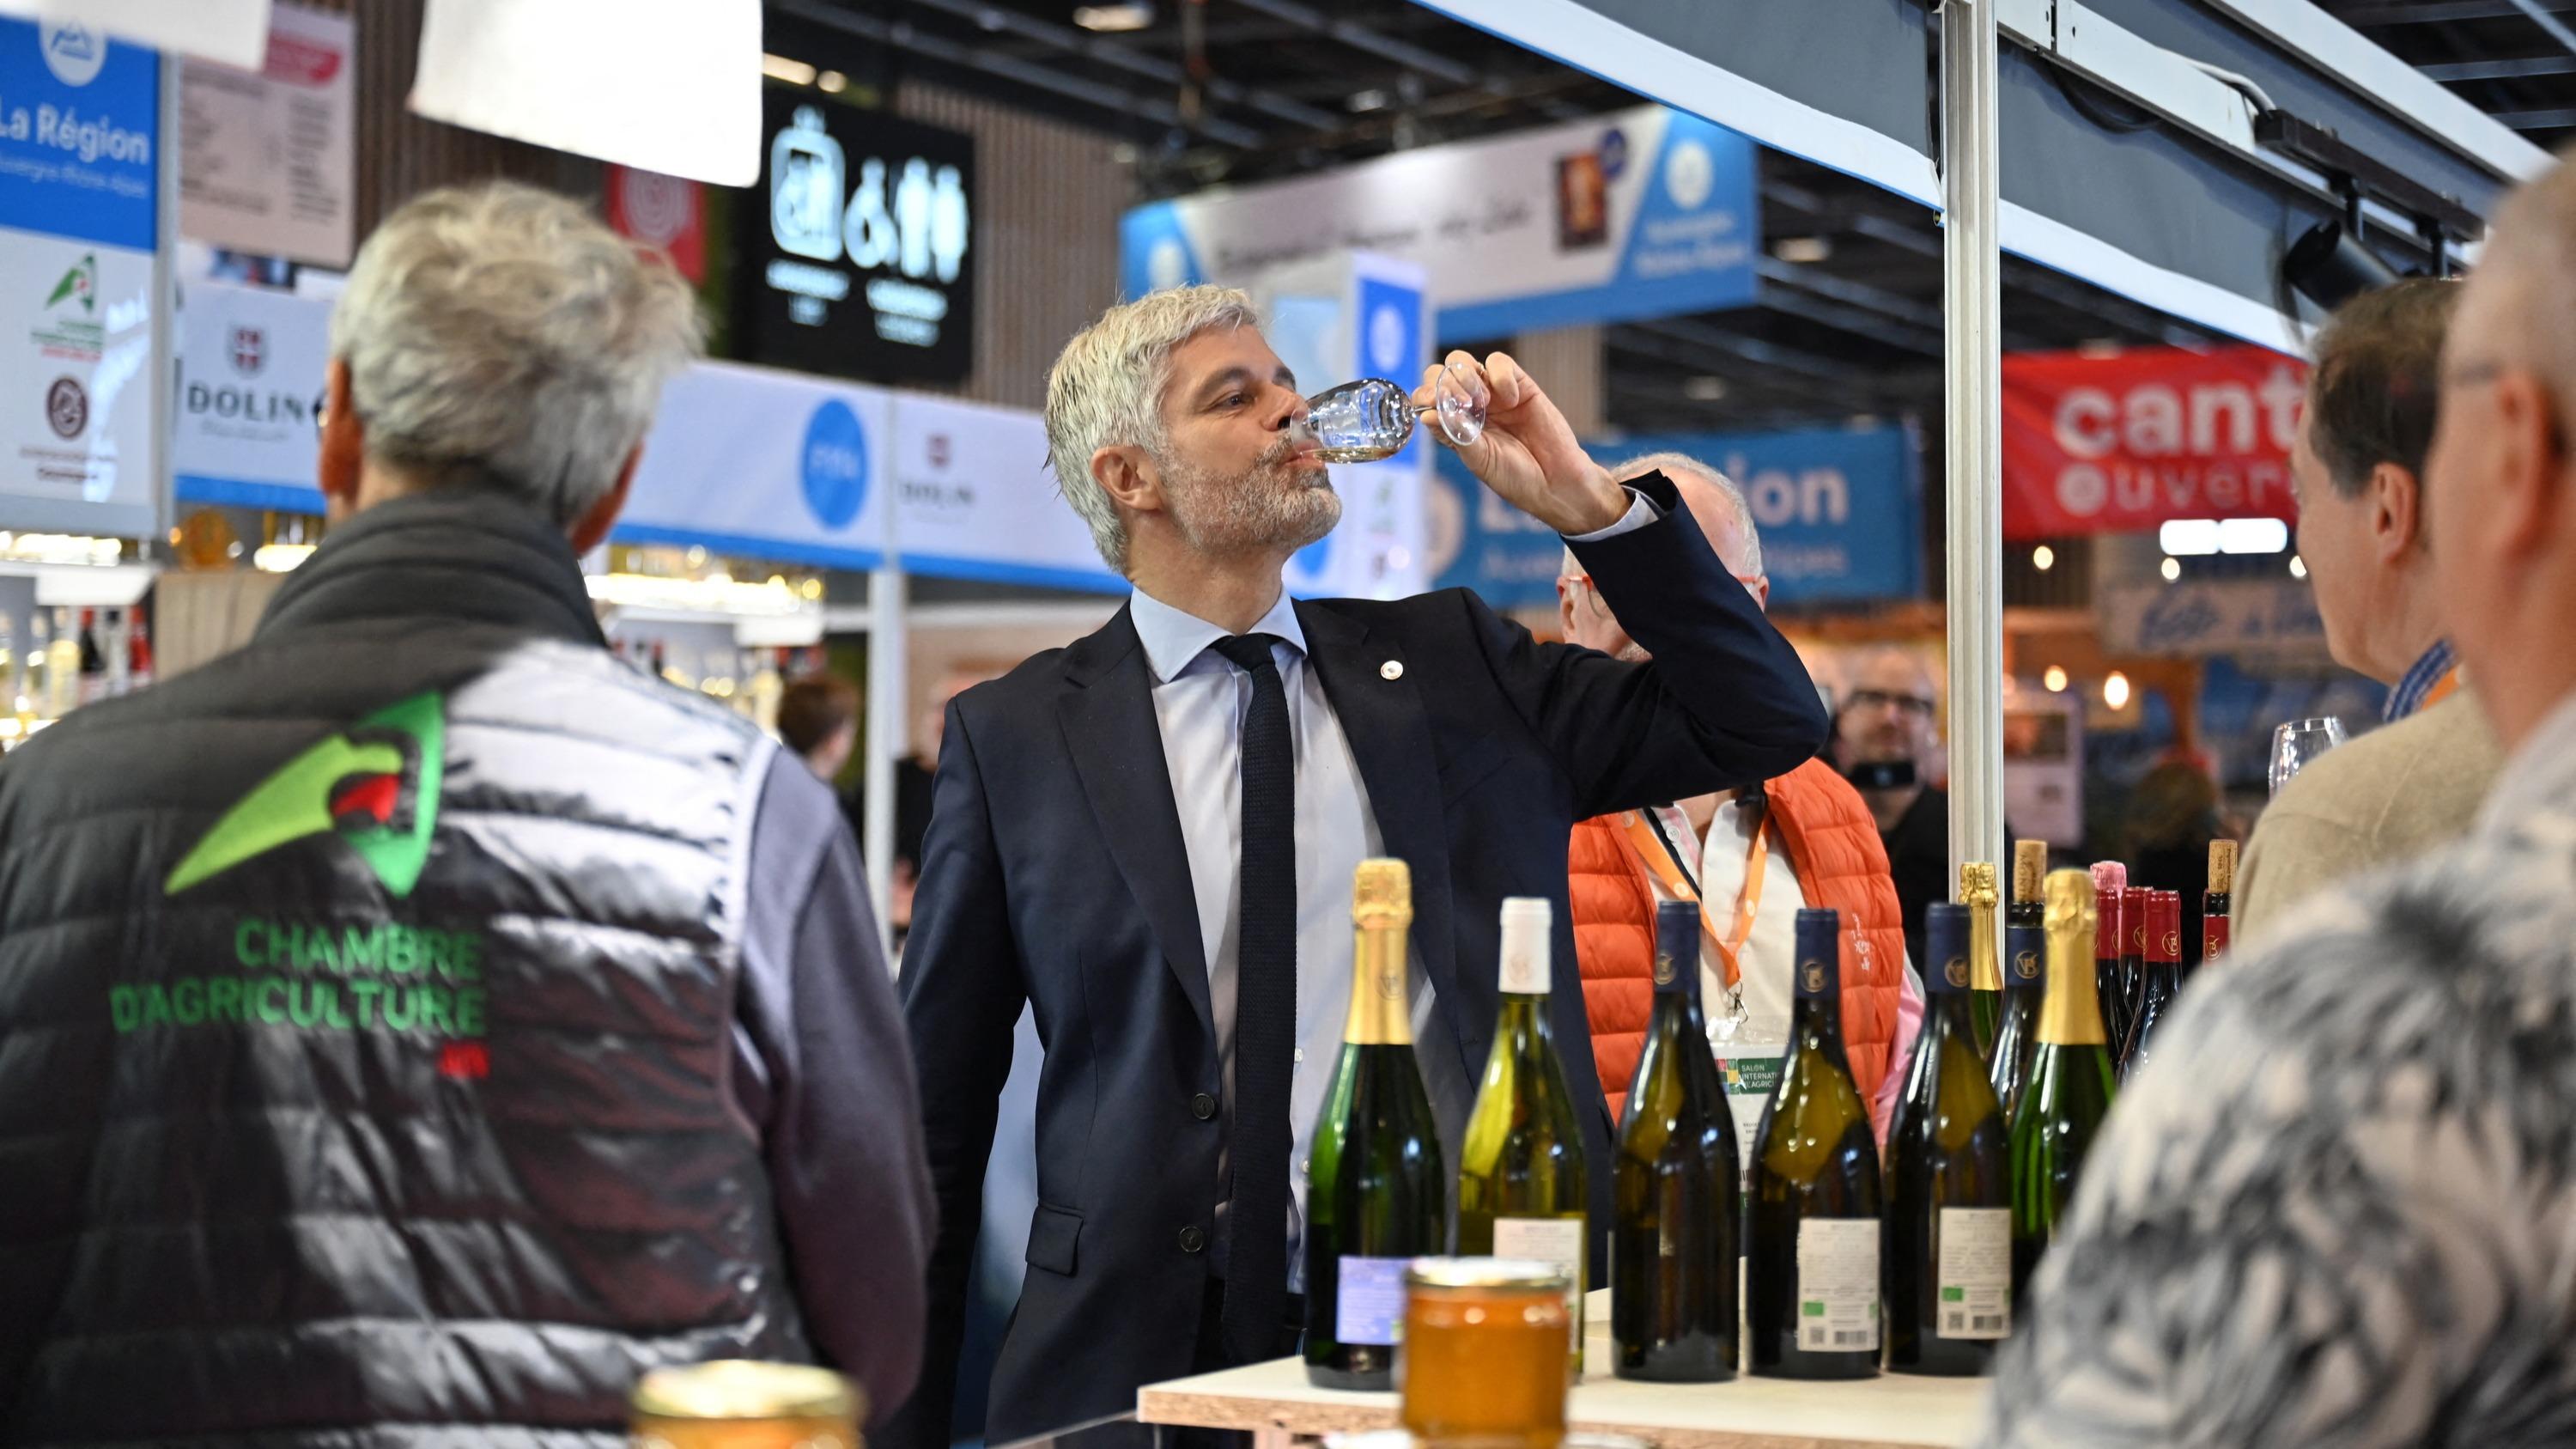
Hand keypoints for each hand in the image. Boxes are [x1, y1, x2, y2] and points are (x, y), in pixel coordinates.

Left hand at [1414, 349, 1625, 535]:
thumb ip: (1455, 435)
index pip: (1427, 398)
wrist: (1556, 481)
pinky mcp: (1518, 384)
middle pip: (1440, 373)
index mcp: (1455, 425)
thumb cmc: (1516, 478)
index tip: (1435, 406)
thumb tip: (1427, 415)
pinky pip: (1499, 362)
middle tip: (1461, 403)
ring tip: (1482, 402)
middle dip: (1443, 382)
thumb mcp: (1479, 461)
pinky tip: (1511, 400)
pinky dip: (1500, 375)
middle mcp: (1470, 406)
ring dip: (1466, 377)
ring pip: (1463, 362)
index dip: (1425, 396)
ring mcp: (1493, 393)